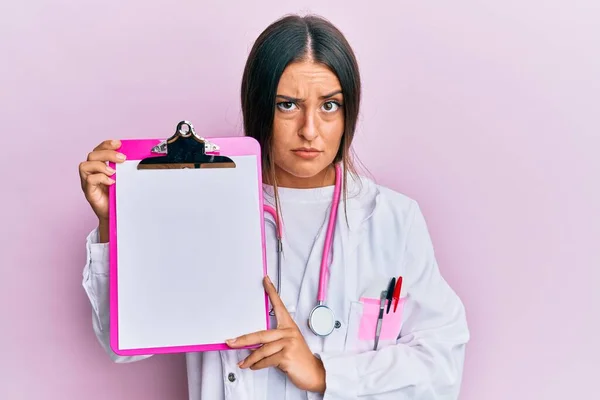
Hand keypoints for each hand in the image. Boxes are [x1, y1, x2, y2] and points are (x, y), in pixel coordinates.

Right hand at [78, 140, 125, 239]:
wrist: (115, 215)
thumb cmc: (118, 196)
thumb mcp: (124, 179)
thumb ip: (126, 169)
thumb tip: (140, 159)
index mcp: (99, 166)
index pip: (99, 149)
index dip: (107, 144)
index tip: (119, 143)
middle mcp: (91, 172)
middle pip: (92, 155)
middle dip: (107, 153)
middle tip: (122, 158)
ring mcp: (87, 182)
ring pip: (85, 165)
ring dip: (101, 165)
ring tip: (113, 172)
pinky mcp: (89, 192)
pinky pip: (89, 180)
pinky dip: (101, 178)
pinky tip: (111, 182)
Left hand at [226, 276, 325, 393]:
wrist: (313, 372)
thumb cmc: (298, 359)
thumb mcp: (288, 344)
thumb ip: (274, 340)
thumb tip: (252, 343)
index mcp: (289, 326)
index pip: (279, 306)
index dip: (272, 292)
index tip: (265, 280)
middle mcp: (289, 332)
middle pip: (261, 334)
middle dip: (243, 340)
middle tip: (231, 342)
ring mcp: (288, 343)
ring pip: (262, 350)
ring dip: (250, 359)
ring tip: (243, 363)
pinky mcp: (286, 355)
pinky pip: (266, 360)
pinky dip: (258, 365)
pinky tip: (254, 366)